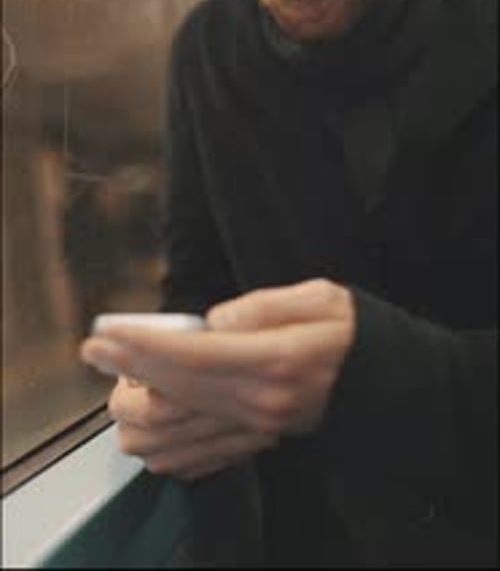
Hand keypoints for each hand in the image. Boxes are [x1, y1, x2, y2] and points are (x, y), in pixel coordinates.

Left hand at [80, 279, 355, 461]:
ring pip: (177, 439)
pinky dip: (163, 448)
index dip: (141, 346)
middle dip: (124, 375)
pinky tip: (149, 429)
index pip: (190, 357)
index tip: (105, 334)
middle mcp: (261, 403)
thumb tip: (211, 321)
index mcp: (274, 361)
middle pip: (173, 399)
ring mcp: (258, 430)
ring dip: (136, 416)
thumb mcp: (316, 297)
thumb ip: (260, 307)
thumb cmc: (349, 331)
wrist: (387, 381)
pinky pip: (199, 458)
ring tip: (123, 384)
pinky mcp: (258, 443)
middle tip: (101, 352)